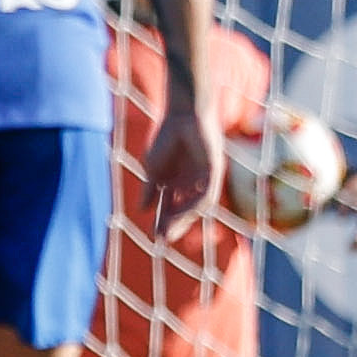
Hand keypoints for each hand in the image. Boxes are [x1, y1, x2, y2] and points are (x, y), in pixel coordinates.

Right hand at [141, 102, 221, 231]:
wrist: (182, 114)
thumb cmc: (167, 137)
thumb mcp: (153, 169)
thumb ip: (150, 189)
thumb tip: (141, 210)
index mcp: (179, 182)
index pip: (171, 207)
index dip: (162, 221)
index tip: (153, 237)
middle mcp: (193, 183)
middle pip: (184, 210)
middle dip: (173, 226)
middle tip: (161, 241)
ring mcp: (205, 178)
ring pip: (196, 206)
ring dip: (182, 220)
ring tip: (169, 233)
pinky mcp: (214, 171)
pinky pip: (206, 194)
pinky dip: (192, 205)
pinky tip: (181, 214)